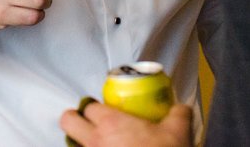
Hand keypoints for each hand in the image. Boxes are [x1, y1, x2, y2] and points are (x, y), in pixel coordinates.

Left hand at [59, 100, 192, 146]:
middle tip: (86, 123)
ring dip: (79, 142)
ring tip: (96, 144)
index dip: (95, 107)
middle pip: (67, 121)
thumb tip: (181, 108)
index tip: (102, 111)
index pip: (89, 106)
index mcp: (110, 123)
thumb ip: (178, 114)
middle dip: (73, 119)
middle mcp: (94, 140)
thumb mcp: (177, 133)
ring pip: (71, 144)